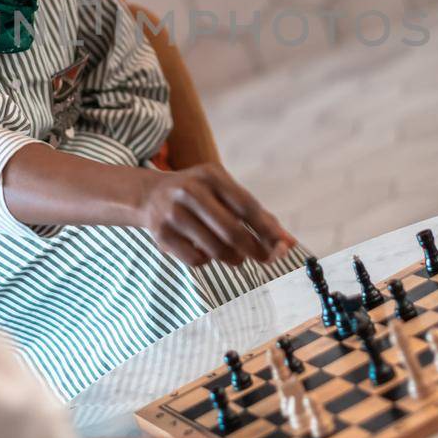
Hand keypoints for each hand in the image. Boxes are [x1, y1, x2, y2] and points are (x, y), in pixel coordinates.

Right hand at [136, 163, 296, 268]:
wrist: (149, 195)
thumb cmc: (199, 195)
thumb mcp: (224, 191)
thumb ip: (256, 214)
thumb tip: (288, 242)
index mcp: (211, 175)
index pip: (246, 206)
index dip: (267, 229)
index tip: (283, 246)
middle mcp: (190, 191)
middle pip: (232, 232)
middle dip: (255, 250)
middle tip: (265, 259)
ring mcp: (173, 213)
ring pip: (216, 249)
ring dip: (234, 258)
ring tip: (236, 256)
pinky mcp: (162, 235)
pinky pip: (197, 260)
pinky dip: (209, 261)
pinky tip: (207, 252)